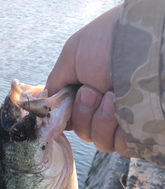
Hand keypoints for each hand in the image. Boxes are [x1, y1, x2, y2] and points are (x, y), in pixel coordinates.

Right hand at [45, 5, 130, 157]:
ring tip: (111, 96)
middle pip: (84, 132)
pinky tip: (122, 108)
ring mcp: (125, 120)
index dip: (68, 115)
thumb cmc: (110, 40)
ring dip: (100, 120)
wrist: (142, 41)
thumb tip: (45, 102)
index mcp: (92, 92)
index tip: (66, 102)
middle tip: (92, 92)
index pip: (73, 118)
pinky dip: (116, 130)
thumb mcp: (73, 54)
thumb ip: (56, 82)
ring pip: (100, 141)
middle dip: (83, 113)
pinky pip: (120, 147)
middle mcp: (109, 107)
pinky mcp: (140, 131)